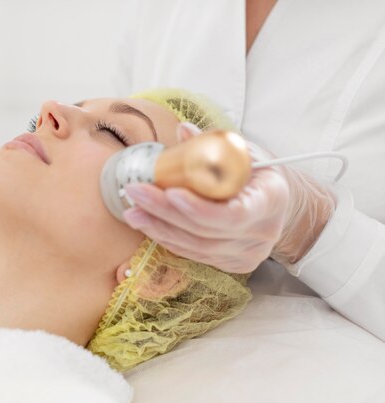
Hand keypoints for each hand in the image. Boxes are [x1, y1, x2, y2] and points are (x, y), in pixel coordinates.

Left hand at [122, 124, 290, 273]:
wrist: (277, 204)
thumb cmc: (257, 172)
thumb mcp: (243, 151)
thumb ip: (214, 145)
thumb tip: (183, 130)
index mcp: (271, 199)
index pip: (234, 214)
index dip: (200, 208)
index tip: (170, 192)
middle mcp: (261, 233)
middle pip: (205, 231)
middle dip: (165, 212)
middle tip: (135, 192)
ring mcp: (247, 254)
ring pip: (195, 247)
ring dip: (158, 228)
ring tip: (132, 209)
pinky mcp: (231, 265)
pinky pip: (193, 254)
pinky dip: (167, 238)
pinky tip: (147, 223)